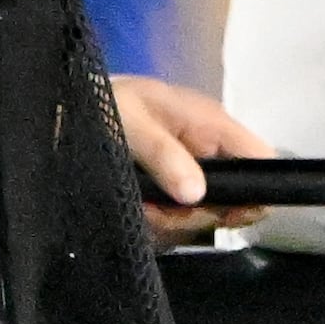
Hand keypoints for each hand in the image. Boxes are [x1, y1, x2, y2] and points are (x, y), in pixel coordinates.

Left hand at [110, 74, 271, 247]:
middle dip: (198, 213)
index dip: (256, 189)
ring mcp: (188, 175)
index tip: (228, 214)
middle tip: (159, 209)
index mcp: (211, 123)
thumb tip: (198, 195)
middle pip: (233, 199)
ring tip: (140, 205)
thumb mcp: (129, 119)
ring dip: (172, 220)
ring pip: (203, 215)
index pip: (260, 158)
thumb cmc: (102, 102)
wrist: (64, 111)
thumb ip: (164, 154)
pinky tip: (136, 209)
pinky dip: (157, 221)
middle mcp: (207, 152)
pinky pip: (177, 220)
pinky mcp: (167, 193)